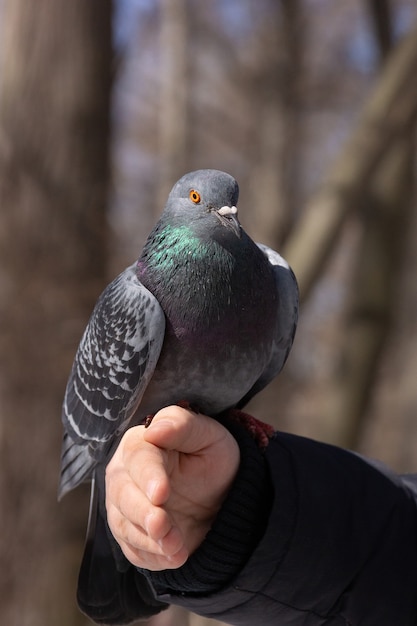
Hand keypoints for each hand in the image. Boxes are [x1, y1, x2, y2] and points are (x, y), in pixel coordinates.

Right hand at [105, 405, 239, 570]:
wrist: (219, 494)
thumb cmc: (210, 456)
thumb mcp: (208, 436)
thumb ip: (183, 425)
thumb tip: (155, 428)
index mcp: (140, 444)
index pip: (138, 460)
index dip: (148, 478)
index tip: (161, 494)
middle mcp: (124, 475)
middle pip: (122, 494)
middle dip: (142, 514)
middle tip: (163, 527)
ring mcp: (124, 507)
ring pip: (123, 525)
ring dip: (149, 541)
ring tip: (177, 548)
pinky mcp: (131, 534)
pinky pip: (132, 550)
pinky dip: (152, 558)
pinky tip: (173, 557)